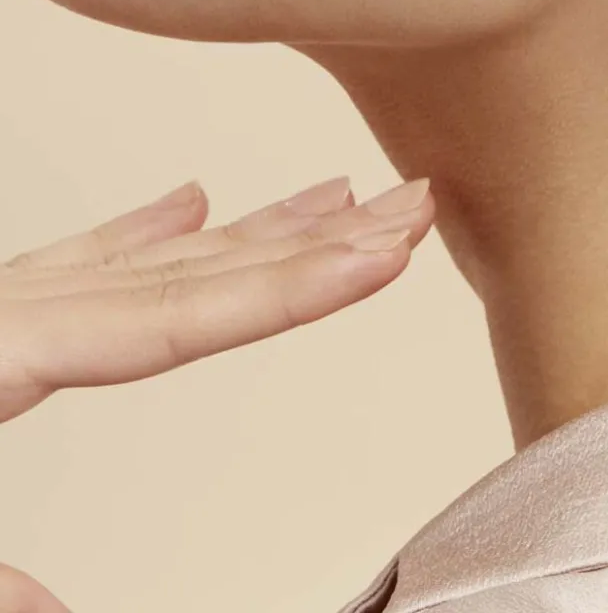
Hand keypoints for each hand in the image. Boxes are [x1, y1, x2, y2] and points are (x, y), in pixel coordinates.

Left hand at [0, 175, 433, 610]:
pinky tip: (195, 202)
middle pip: (199, 268)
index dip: (297, 289)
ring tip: (341, 197)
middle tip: (406, 208)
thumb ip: (1, 587)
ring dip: (263, 227)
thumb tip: (60, 610)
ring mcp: (19, 304)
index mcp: (3, 351)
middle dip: (321, 238)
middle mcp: (22, 309)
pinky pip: (96, 256)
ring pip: (163, 253)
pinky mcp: (12, 315)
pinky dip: (154, 226)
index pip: (180, 315)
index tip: (385, 257)